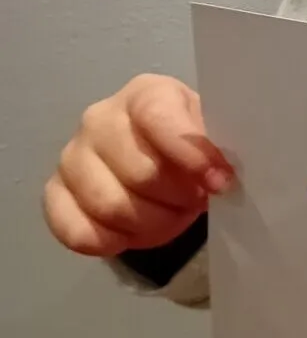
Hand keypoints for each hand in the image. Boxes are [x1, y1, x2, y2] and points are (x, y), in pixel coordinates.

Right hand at [43, 74, 232, 258]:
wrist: (161, 161)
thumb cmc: (192, 145)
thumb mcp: (215, 135)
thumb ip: (219, 146)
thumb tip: (220, 175)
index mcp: (145, 94)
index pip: (158, 118)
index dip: (192, 155)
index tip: (220, 182)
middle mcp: (100, 119)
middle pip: (139, 172)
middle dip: (178, 198)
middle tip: (195, 200)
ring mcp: (72, 156)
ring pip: (110, 206)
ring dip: (152, 223)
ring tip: (171, 214)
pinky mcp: (55, 193)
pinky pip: (77, 231)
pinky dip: (112, 242)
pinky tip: (133, 234)